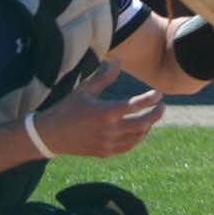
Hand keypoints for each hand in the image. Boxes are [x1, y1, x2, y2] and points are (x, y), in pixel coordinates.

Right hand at [35, 62, 164, 158]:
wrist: (50, 136)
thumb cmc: (68, 109)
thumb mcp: (84, 91)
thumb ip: (104, 77)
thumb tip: (118, 61)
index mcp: (104, 113)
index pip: (135, 106)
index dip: (150, 99)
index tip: (158, 93)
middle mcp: (108, 130)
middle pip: (143, 123)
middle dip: (156, 114)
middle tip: (163, 106)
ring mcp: (108, 143)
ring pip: (138, 137)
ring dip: (148, 126)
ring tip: (151, 116)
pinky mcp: (105, 152)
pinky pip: (128, 146)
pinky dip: (138, 138)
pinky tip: (140, 130)